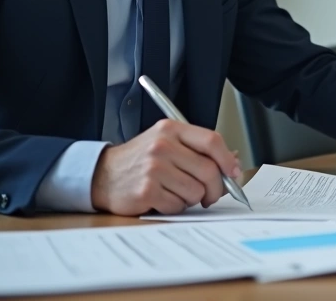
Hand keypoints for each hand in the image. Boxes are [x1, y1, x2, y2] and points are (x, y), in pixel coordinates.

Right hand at [90, 119, 241, 215]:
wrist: (102, 175)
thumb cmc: (140, 161)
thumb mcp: (167, 144)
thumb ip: (198, 150)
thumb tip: (233, 162)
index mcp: (170, 129)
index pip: (211, 140)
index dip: (227, 160)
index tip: (233, 173)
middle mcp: (162, 145)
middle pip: (208, 170)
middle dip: (215, 188)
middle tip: (209, 195)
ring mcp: (153, 168)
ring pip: (196, 191)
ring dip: (191, 198)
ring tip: (176, 192)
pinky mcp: (147, 190)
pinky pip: (178, 205)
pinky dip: (175, 207)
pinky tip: (162, 199)